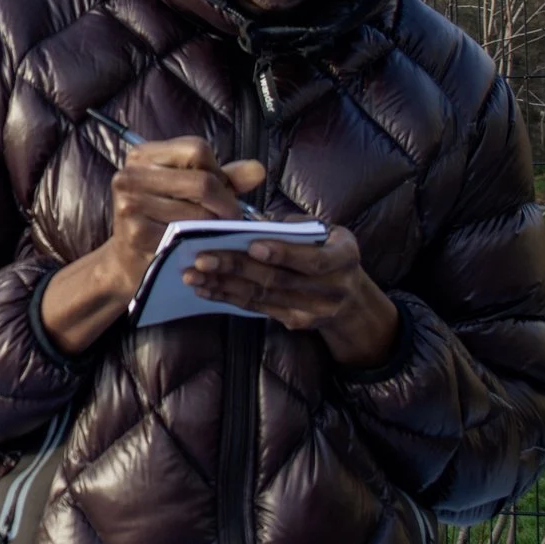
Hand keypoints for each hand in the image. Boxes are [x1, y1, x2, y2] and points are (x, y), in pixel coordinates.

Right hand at [39, 136, 264, 356]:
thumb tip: (258, 170)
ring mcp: (130, 204)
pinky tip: (199, 245)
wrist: (128, 261)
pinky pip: (187, 236)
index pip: (197, 149)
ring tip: (213, 233)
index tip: (221, 190)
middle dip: (226, 203)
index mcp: (142, 155)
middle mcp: (130, 175)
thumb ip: (224, 179)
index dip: (218, 171)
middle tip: (230, 219)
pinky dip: (202, 242)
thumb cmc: (163, 220)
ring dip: (216, 226)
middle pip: (202, 181)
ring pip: (199, 212)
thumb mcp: (190, 191)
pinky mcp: (136, 233)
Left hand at [184, 227, 400, 368]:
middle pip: (278, 280)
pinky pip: (256, 308)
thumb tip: (250, 221)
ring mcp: (312, 310)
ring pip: (262, 296)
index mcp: (343, 258)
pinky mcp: (293, 321)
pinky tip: (205, 289)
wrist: (351, 298)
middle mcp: (331, 289)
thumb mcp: (326, 232)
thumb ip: (294, 226)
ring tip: (193, 275)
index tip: (252, 244)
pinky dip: (227, 297)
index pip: (312, 259)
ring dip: (223, 285)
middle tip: (202, 258)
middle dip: (237, 267)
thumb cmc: (330, 251)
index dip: (282, 253)